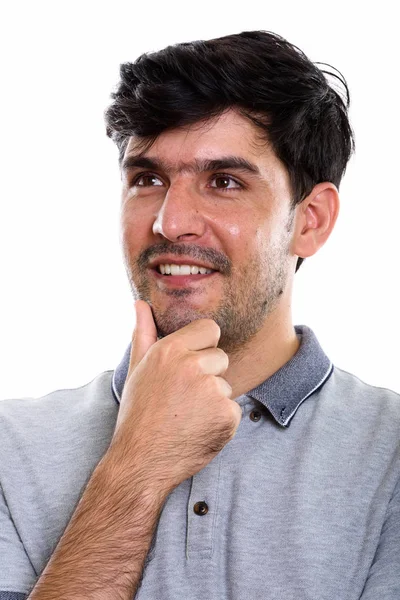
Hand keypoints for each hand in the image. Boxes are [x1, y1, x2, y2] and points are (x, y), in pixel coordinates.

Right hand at [109, 300, 241, 491]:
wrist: (141, 462)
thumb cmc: (138, 414)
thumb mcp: (137, 370)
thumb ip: (144, 333)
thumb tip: (140, 303)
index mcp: (170, 350)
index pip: (210, 329)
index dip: (202, 347)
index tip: (189, 367)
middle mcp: (192, 365)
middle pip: (221, 357)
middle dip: (208, 375)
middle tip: (184, 398)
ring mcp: (211, 390)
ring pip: (226, 385)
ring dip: (214, 400)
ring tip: (188, 417)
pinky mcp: (226, 415)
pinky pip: (233, 409)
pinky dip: (221, 422)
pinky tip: (199, 430)